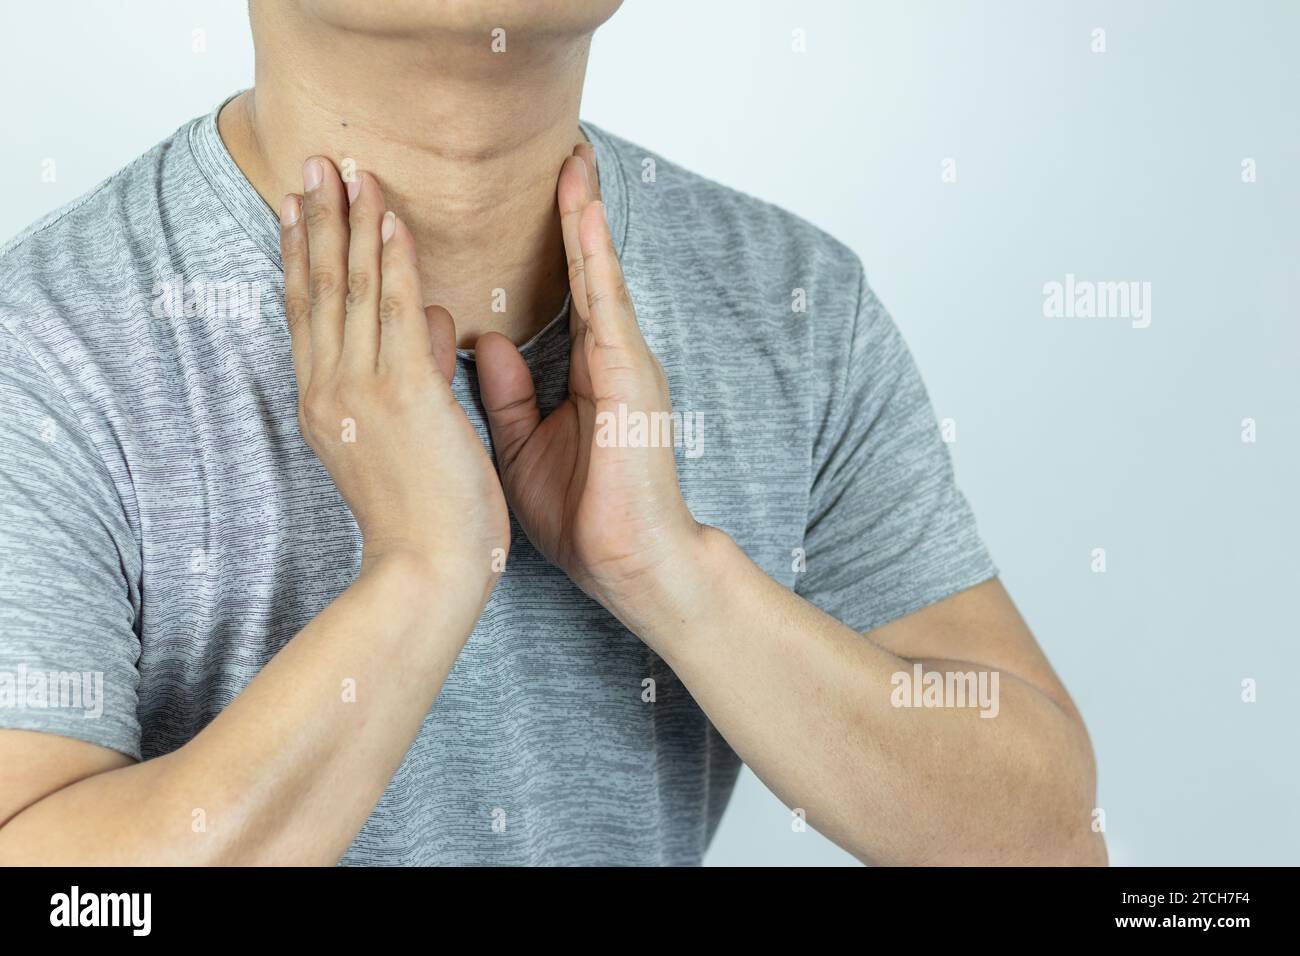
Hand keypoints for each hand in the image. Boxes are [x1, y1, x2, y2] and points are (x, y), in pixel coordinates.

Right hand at [280, 157, 509, 603]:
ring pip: (351, 289)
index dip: (303, 256)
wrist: (427, 571)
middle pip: (319, 290)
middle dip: (318, 221)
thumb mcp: (404, 437)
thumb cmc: (423, 518)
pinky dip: (392, 261)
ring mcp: (362, 390)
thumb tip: (423, 316)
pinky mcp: (404, 395)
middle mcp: (331, 390)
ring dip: (350, 223)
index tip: (300, 208)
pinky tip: (390, 219)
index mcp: (326, 405)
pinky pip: (395, 310)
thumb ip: (410, 371)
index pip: (310, 315)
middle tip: (314, 163)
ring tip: (348, 169)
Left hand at [474, 145, 703, 620]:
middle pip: (587, 270)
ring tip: (575, 160)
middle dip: (575, 211)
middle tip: (564, 150)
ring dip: (586, 216)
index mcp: (586, 373)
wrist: (629, 563)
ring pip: (601, 274)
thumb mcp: (524, 446)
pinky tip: (584, 214)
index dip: (553, 243)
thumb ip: (508, 393)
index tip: (537, 194)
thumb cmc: (585, 515)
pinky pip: (608, 303)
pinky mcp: (630, 376)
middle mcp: (610, 357)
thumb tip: (483, 343)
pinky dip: (595, 256)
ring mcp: (626, 363)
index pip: (566, 292)